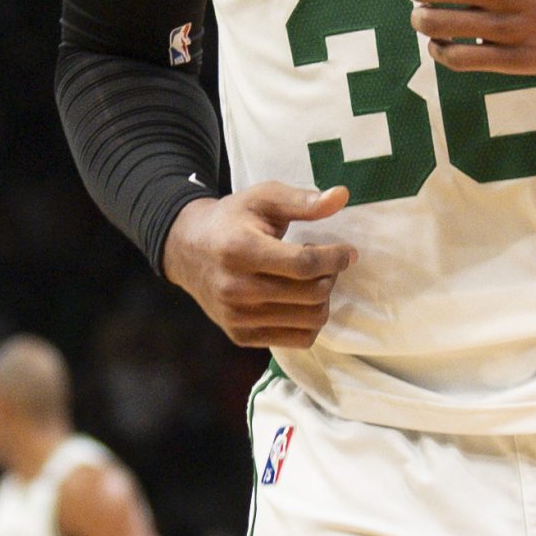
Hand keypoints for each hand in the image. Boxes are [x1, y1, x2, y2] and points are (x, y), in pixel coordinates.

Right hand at [160, 181, 354, 349]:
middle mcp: (236, 289)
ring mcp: (237, 317)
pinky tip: (301, 299)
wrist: (187, 250)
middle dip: (330, 276)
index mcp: (240, 250)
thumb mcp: (262, 199)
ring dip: (322, 298)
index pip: (303, 264)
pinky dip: (310, 320)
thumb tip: (342, 196)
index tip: (348, 252)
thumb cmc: (231, 220)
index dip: (335, 258)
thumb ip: (301, 200)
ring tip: (310, 279)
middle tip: (325, 262)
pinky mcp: (241, 336)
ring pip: (311, 320)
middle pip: (312, 294)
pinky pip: (298, 340)